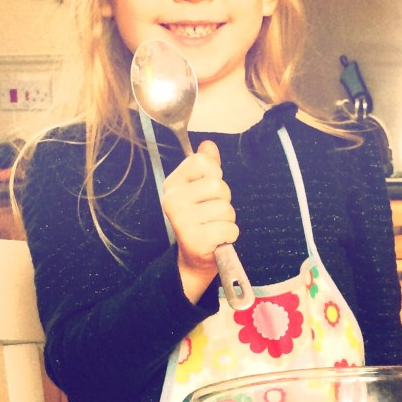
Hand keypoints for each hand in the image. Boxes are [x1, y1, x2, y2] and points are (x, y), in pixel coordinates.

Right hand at [161, 140, 238, 302]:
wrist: (195, 257)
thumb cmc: (201, 220)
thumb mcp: (201, 190)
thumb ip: (206, 166)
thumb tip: (208, 144)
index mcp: (172, 184)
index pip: (200, 161)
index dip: (214, 173)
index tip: (209, 189)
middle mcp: (172, 200)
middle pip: (217, 185)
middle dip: (224, 200)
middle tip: (213, 213)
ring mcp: (181, 221)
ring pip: (225, 208)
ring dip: (228, 220)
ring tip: (215, 227)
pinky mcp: (194, 240)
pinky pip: (228, 228)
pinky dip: (229, 235)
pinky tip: (217, 239)